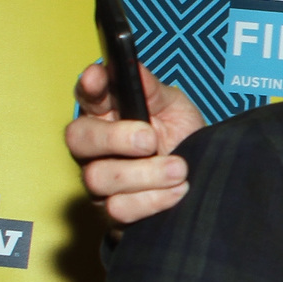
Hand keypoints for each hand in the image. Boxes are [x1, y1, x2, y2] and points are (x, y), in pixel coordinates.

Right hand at [65, 61, 204, 225]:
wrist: (205, 184)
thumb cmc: (185, 142)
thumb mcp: (176, 109)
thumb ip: (153, 90)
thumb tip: (134, 68)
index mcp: (108, 116)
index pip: (86, 96)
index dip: (89, 86)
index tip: (98, 78)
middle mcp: (96, 149)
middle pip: (77, 138)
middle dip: (115, 137)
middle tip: (151, 140)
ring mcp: (101, 182)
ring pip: (98, 177)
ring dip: (146, 174)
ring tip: (179, 169)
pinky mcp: (113, 213)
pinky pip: (118, 209)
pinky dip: (152, 200)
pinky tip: (176, 192)